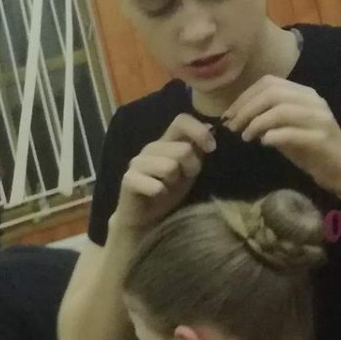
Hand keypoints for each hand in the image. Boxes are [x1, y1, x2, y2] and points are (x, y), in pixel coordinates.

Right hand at [110, 113, 215, 234]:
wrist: (144, 218)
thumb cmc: (167, 192)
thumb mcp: (189, 170)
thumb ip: (197, 150)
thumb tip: (211, 128)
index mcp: (165, 142)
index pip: (181, 121)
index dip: (199, 131)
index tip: (211, 148)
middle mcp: (150, 148)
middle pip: (182, 149)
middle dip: (191, 167)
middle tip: (182, 180)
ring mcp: (137, 163)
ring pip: (170, 167)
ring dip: (174, 182)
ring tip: (167, 188)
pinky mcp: (129, 180)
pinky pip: (156, 186)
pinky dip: (161, 194)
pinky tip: (156, 196)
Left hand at [223, 77, 340, 193]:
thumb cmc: (310, 149)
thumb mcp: (284, 130)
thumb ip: (266, 120)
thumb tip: (238, 117)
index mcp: (303, 94)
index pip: (269, 83)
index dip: (244, 97)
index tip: (229, 114)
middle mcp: (313, 101)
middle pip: (273, 94)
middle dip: (247, 109)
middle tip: (233, 127)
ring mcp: (319, 119)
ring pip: (282, 110)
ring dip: (257, 123)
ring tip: (245, 136)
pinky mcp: (321, 139)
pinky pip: (292, 132)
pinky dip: (273, 136)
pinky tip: (264, 142)